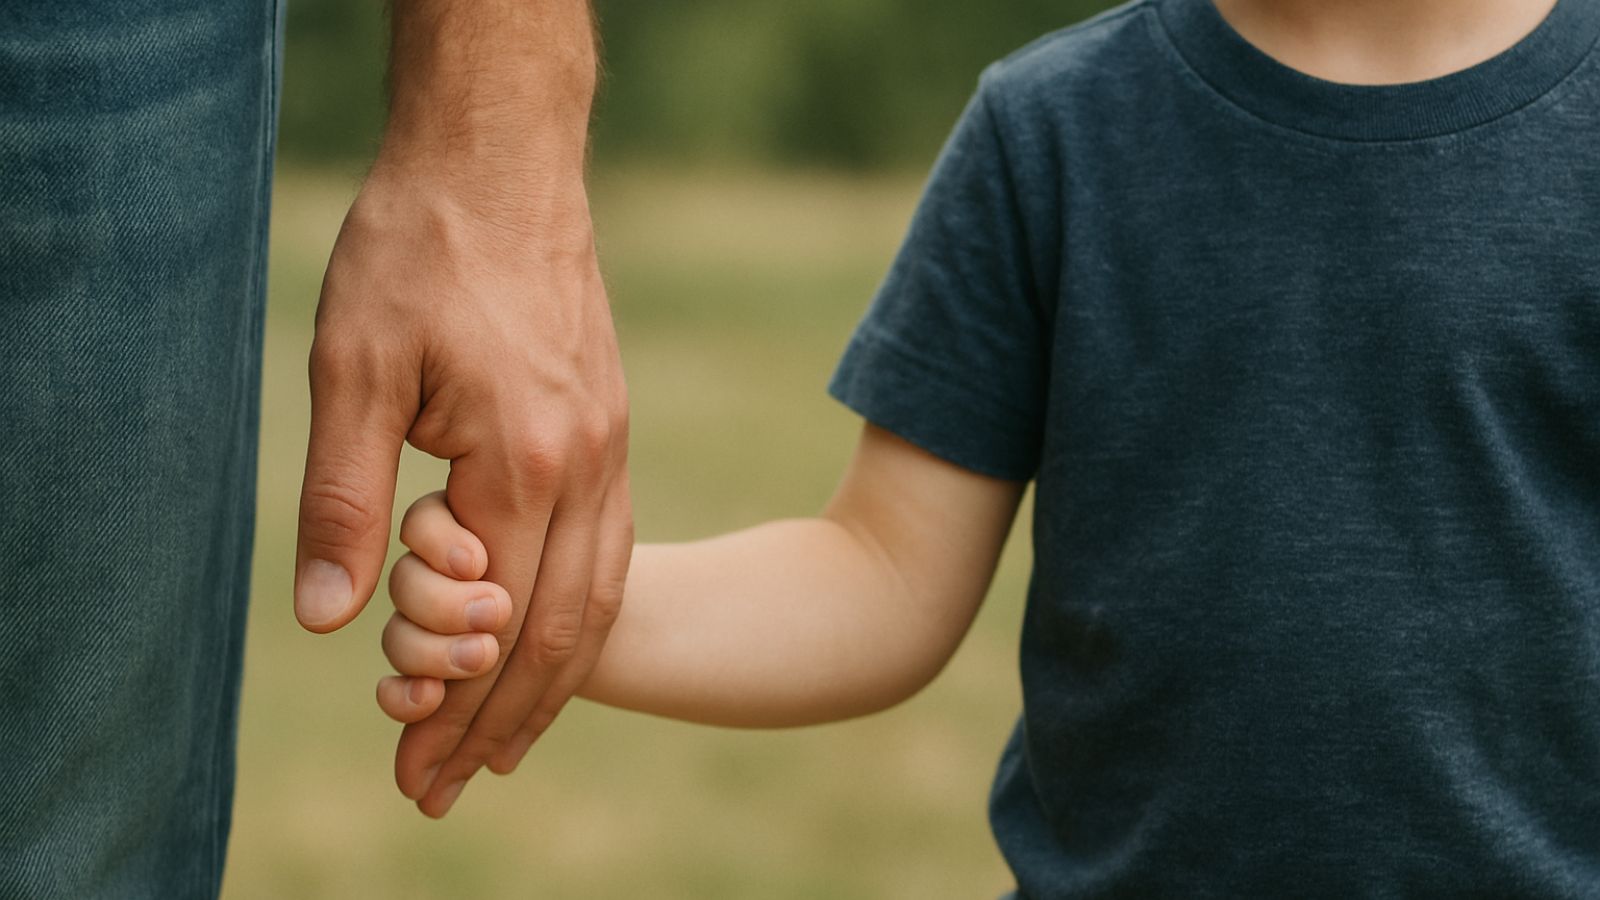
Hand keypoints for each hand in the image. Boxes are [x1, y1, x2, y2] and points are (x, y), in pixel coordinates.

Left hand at [293, 159, 632, 816]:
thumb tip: (323, 619)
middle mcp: (589, 468)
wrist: (504, 162)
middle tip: (450, 788)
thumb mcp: (353, 371)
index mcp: (526, 462)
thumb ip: (342, 501)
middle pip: (562, 633)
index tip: (409, 767)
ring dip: (551, 685)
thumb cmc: (419, 253)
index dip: (451, 707)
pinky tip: (547, 641)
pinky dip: (579, 621)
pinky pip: (609, 551)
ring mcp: (611, 447)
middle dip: (505, 722)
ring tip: (505, 748)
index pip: (494, 624)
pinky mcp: (610, 427)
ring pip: (599, 600)